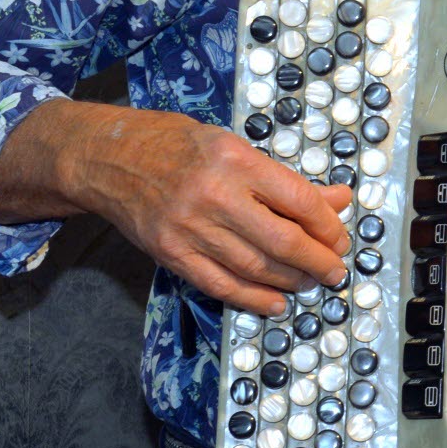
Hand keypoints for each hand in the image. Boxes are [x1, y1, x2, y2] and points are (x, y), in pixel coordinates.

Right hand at [0, 101, 349, 313]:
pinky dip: (252, 298)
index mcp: (235, 161)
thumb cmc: (175, 145)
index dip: (329, 225)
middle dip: (318, 261)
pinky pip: (219, 284)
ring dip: (291, 280)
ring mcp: (189, 228)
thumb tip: (338, 199)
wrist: (106, 157)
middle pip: (282, 240)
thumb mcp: (234, 146)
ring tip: (310, 282)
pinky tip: (275, 302)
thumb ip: (284, 179)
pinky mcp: (170, 253)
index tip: (340, 238)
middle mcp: (213, 196)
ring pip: (255, 267)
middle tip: (336, 270)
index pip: (299, 201)